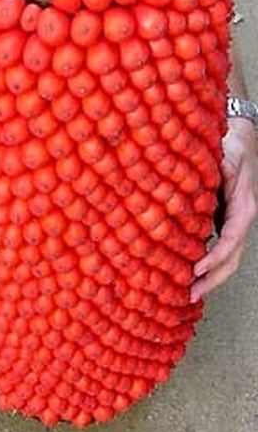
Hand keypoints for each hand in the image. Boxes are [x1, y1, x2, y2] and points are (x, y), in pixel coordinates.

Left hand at [191, 118, 257, 300]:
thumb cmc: (232, 144)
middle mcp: (240, 218)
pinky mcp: (223, 217)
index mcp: (244, 207)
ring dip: (210, 275)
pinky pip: (218, 245)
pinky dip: (206, 260)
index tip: (196, 270)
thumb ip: (218, 172)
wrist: (239, 136)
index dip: (215, 258)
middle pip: (231, 258)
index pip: (230, 240)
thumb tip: (203, 185)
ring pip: (226, 256)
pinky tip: (189, 271)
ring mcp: (232, 220)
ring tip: (188, 293)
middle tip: (190, 296)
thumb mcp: (226, 156)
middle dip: (212, 279)